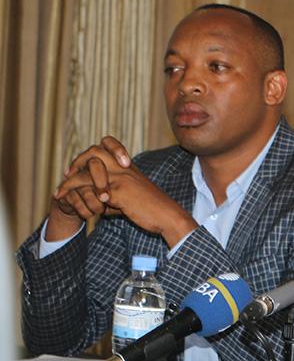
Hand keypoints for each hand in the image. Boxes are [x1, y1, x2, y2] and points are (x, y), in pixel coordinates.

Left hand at [53, 136, 196, 246]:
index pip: (107, 144)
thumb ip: (115, 198)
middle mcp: (123, 168)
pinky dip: (79, 196)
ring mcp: (121, 178)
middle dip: (76, 162)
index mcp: (128, 167)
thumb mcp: (133, 199)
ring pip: (87, 172)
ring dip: (69, 183)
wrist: (167, 216)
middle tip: (67, 175)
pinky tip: (72, 206)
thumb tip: (101, 207)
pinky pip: (91, 189)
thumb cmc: (153, 209)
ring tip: (59, 193)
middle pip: (93, 152)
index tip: (79, 168)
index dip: (91, 153)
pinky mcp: (119, 192)